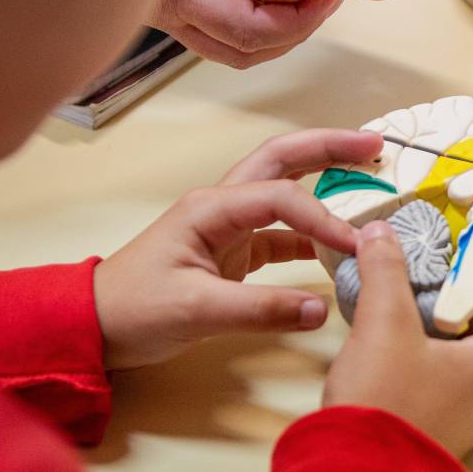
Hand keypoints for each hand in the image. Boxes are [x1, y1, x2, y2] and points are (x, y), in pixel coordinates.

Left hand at [94, 129, 382, 369]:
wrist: (95, 326)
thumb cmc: (134, 309)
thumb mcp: (197, 311)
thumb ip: (262, 309)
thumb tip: (320, 310)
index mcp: (212, 208)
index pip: (282, 197)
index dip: (323, 217)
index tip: (355, 245)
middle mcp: (223, 207)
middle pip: (285, 161)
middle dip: (330, 148)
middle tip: (377, 145)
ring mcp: (229, 227)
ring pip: (287, 192)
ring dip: (327, 183)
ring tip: (370, 181)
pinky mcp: (234, 252)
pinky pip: (283, 233)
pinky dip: (314, 234)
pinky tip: (338, 246)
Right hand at [323, 221, 472, 456]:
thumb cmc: (385, 401)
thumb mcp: (383, 323)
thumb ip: (385, 273)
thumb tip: (381, 233)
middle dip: (469, 331)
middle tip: (435, 308)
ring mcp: (459, 432)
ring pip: (466, 387)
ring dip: (445, 361)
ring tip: (406, 339)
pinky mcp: (430, 450)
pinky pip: (441, 412)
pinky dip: (425, 389)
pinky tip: (388, 377)